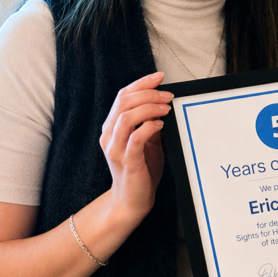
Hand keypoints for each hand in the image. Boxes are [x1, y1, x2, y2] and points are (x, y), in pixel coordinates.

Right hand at [99, 71, 172, 222]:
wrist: (132, 200)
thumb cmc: (141, 168)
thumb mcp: (147, 140)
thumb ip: (149, 122)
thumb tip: (164, 101)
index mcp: (112, 127)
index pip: (122, 96)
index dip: (141, 83)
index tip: (160, 76)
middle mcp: (109, 135)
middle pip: (123, 102)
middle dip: (148, 93)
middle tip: (168, 95)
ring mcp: (115, 149)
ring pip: (126, 117)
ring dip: (149, 108)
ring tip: (166, 109)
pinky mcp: (126, 161)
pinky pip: (135, 139)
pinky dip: (148, 127)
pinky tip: (160, 125)